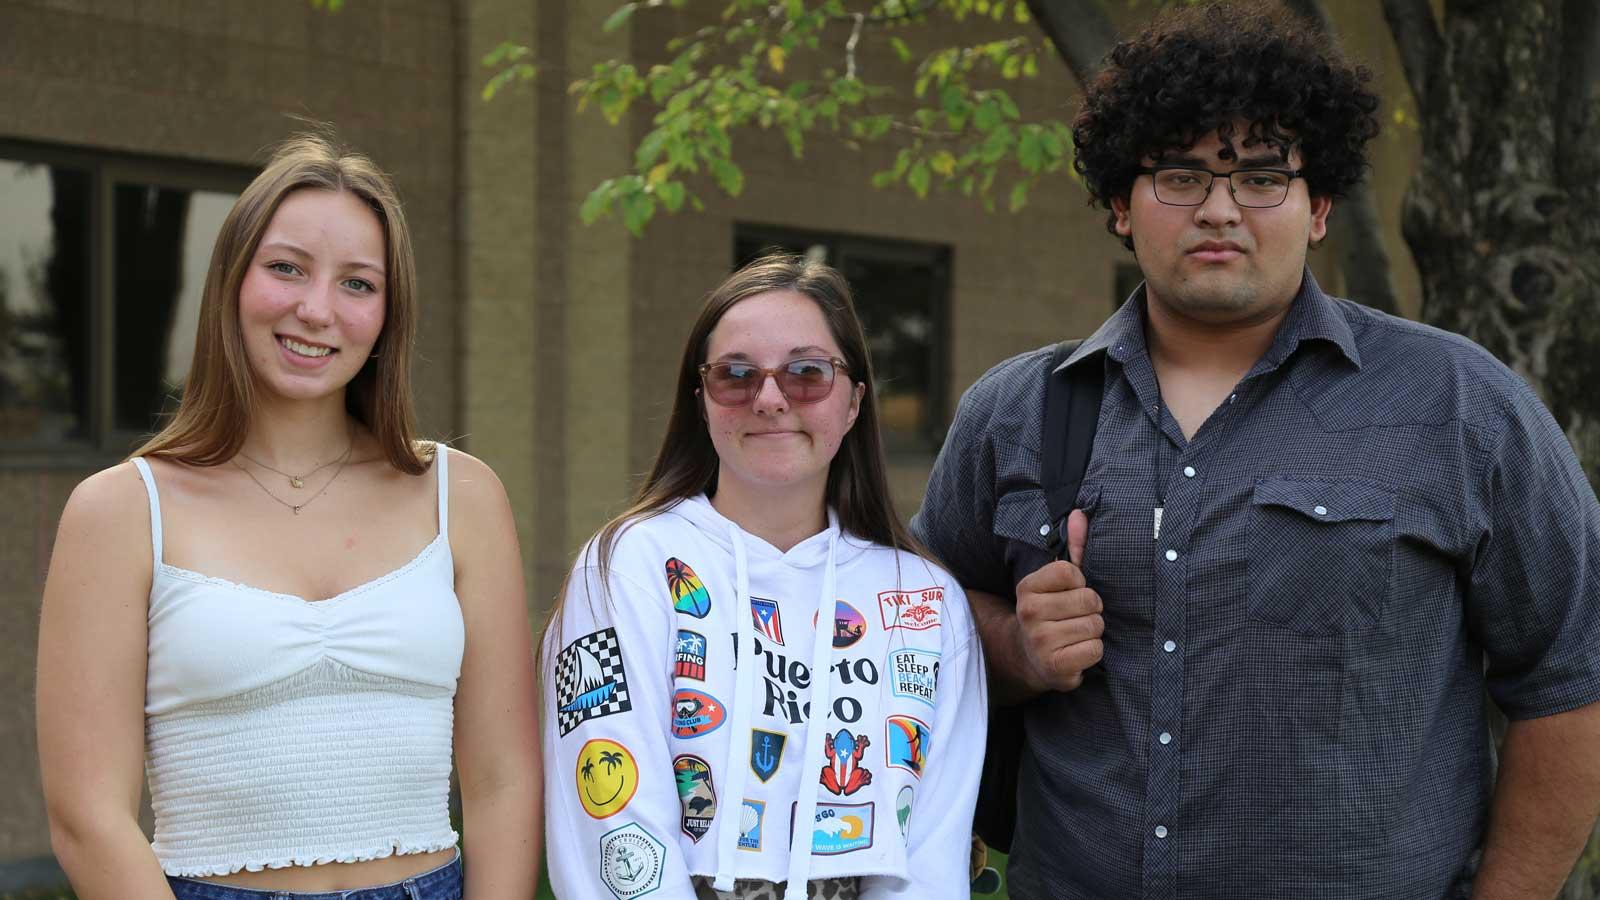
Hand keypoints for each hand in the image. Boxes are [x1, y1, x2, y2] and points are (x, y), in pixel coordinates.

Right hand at [1014, 509, 1103, 692]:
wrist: (1032, 658)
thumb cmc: (1053, 613)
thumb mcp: (1059, 582)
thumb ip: (1074, 547)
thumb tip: (1080, 514)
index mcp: (1028, 587)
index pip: (1071, 572)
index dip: (1080, 583)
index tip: (1070, 593)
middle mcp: (1028, 612)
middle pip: (1088, 600)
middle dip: (1091, 610)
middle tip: (1076, 618)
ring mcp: (1039, 641)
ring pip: (1094, 625)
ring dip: (1093, 632)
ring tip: (1076, 635)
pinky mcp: (1054, 666)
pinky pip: (1094, 649)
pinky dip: (1093, 652)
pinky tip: (1078, 652)